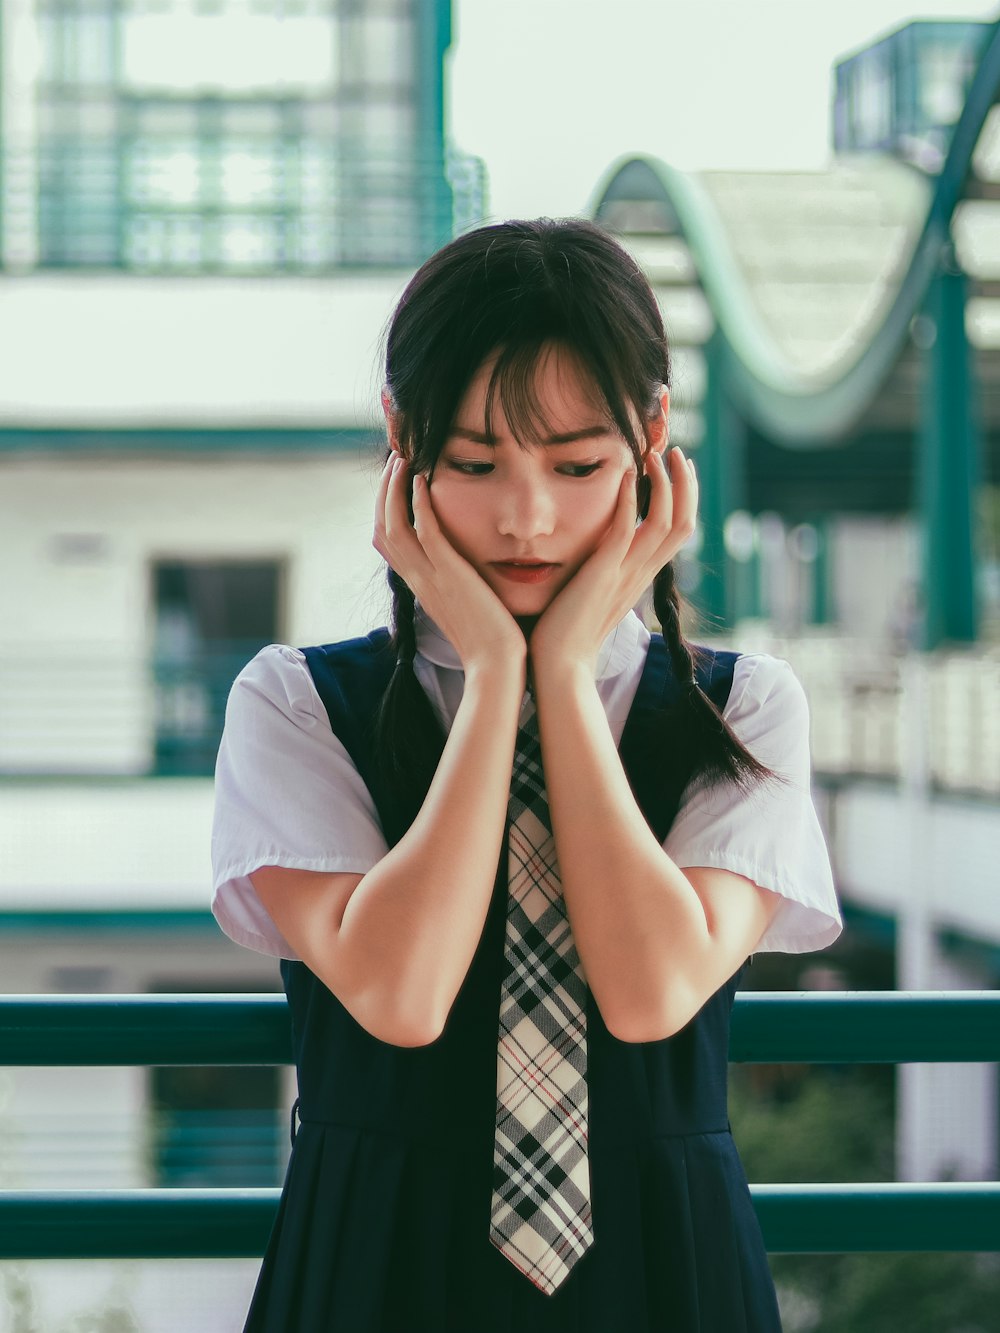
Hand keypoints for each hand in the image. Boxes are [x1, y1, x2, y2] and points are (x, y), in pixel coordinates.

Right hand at [372, 451, 527, 676]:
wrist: (498, 667)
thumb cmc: (493, 641)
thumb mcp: (467, 606)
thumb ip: (461, 583)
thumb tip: (469, 569)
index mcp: (421, 586)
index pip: (387, 541)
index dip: (386, 508)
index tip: (396, 481)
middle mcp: (418, 579)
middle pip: (381, 526)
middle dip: (383, 490)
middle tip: (395, 458)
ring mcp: (430, 578)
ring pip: (394, 524)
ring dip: (394, 488)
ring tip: (404, 457)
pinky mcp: (450, 575)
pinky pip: (424, 532)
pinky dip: (418, 504)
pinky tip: (422, 479)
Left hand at [530, 446, 697, 675]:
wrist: (558, 666)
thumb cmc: (565, 632)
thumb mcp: (593, 593)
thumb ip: (603, 570)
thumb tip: (598, 550)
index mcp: (640, 577)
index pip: (678, 532)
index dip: (684, 498)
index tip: (677, 469)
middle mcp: (641, 574)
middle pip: (684, 523)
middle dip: (685, 484)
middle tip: (676, 452)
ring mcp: (625, 574)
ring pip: (665, 523)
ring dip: (664, 484)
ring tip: (655, 454)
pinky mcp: (604, 574)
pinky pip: (626, 531)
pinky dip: (629, 499)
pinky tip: (626, 474)